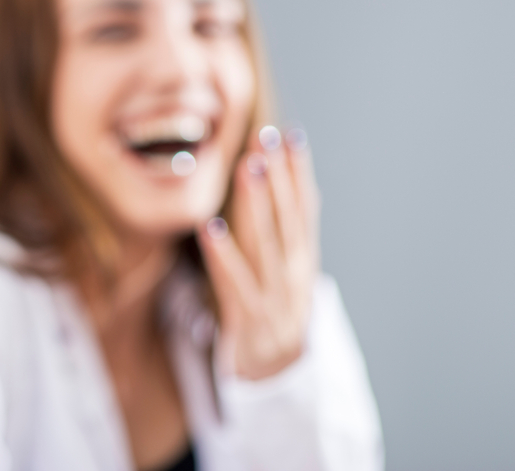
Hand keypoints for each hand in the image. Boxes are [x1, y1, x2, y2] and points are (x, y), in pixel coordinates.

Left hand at [197, 126, 319, 379]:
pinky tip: (209, 226)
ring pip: (266, 244)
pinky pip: (234, 282)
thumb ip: (278, 232)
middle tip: (266, 137)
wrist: (277, 380)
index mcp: (303, 260)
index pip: (305, 208)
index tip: (291, 134)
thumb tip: (276, 181)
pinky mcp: (249, 320)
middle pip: (288, 218)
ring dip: (258, 203)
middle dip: (278, 175)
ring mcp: (275, 298)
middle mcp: (294, 275)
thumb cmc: (271, 313)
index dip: (299, 171)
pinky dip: (224, 253)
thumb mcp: (282, 272)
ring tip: (248, 167)